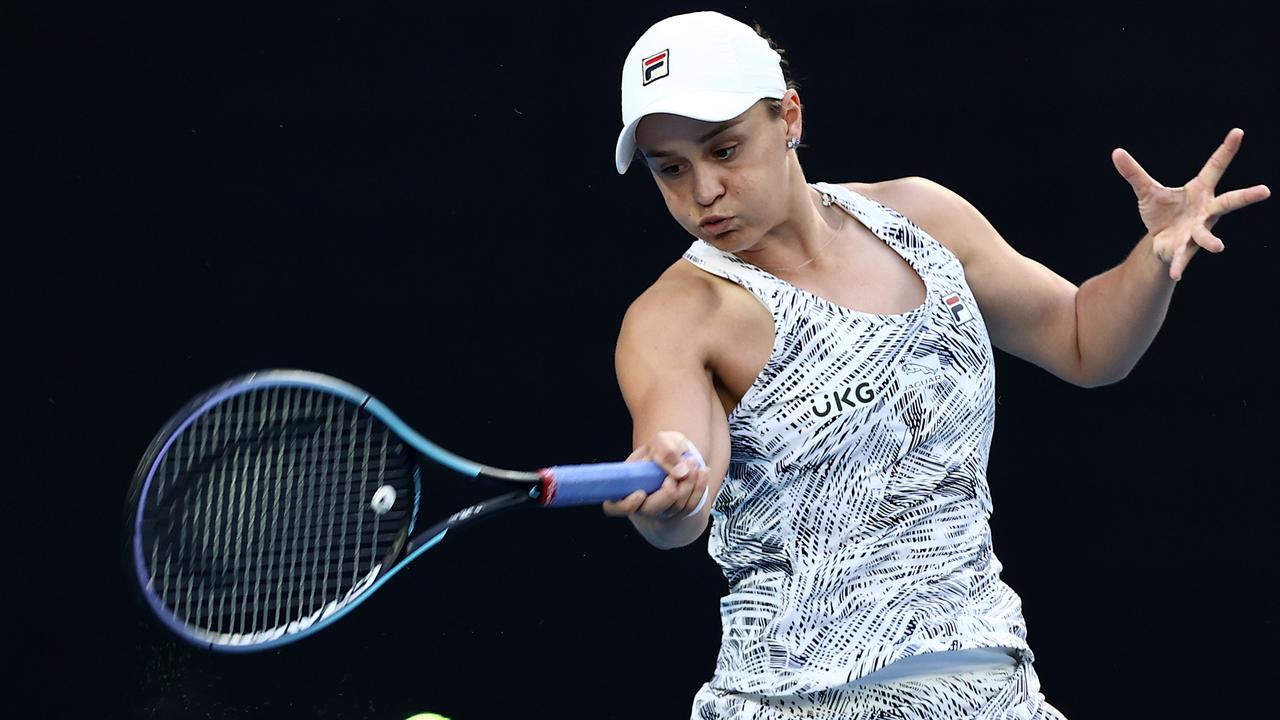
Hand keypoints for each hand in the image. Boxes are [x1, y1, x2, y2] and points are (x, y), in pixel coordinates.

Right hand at [602, 431, 709, 520]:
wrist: (680, 453)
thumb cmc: (665, 448)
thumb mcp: (663, 440)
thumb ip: (666, 451)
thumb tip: (679, 472)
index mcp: (627, 485)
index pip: (614, 506)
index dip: (626, 505)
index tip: (640, 493)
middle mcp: (641, 501)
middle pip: (650, 510)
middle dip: (668, 493)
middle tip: (681, 470)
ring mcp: (660, 508)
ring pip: (674, 508)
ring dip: (688, 485)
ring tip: (692, 462)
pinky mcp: (679, 510)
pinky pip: (690, 506)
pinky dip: (699, 488)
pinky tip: (703, 472)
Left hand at [1111, 127, 1269, 280]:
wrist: (1160, 240)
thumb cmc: (1162, 212)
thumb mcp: (1146, 191)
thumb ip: (1133, 173)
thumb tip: (1116, 152)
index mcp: (1200, 191)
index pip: (1215, 167)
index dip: (1227, 150)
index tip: (1238, 132)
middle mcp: (1205, 211)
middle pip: (1229, 202)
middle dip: (1246, 197)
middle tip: (1265, 190)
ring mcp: (1197, 230)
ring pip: (1208, 235)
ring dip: (1212, 241)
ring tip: (1218, 247)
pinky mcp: (1184, 249)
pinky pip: (1182, 258)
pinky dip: (1179, 266)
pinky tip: (1176, 275)